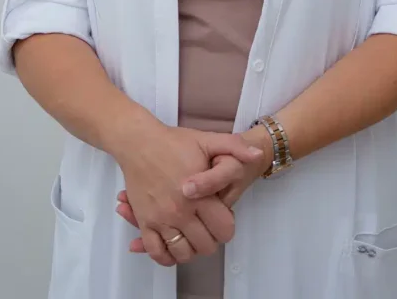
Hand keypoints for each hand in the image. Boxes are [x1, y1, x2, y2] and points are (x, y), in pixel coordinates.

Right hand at [115, 123, 265, 266]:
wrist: (139, 142)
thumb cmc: (172, 142)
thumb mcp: (208, 139)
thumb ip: (235, 147)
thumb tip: (257, 156)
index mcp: (199, 195)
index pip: (224, 229)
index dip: (226, 226)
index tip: (220, 216)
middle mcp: (180, 211)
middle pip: (205, 246)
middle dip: (210, 239)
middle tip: (207, 227)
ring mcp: (161, 219)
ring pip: (182, 253)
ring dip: (190, 249)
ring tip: (192, 236)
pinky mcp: (145, 222)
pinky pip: (156, 251)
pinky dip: (166, 256)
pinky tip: (172, 247)